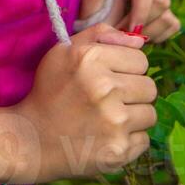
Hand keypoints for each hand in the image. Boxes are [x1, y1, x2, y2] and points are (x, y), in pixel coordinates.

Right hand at [14, 21, 156, 181]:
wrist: (35, 138)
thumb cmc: (51, 90)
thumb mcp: (64, 51)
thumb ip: (100, 34)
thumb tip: (140, 40)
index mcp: (91, 59)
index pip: (140, 59)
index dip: (127, 67)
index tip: (111, 75)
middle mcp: (105, 88)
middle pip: (150, 86)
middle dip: (133, 91)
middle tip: (111, 98)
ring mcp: (114, 122)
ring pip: (150, 113)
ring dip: (134, 116)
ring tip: (110, 117)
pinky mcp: (119, 150)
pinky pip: (144, 140)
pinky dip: (130, 139)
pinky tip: (108, 135)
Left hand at [77, 0, 181, 43]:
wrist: (90, 34)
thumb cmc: (87, 15)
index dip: (141, 9)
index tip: (128, 29)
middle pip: (161, 1)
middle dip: (142, 24)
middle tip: (121, 34)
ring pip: (168, 16)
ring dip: (148, 33)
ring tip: (126, 37)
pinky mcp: (162, 14)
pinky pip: (173, 25)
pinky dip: (158, 36)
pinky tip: (138, 38)